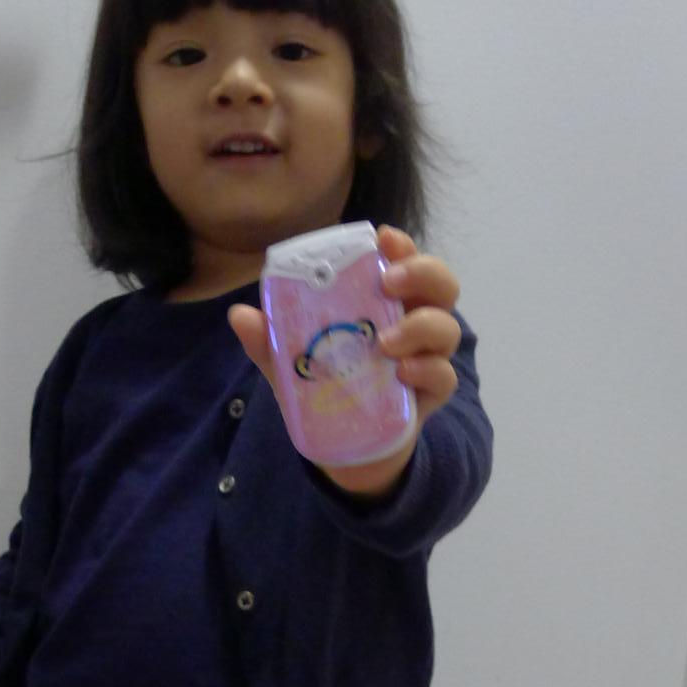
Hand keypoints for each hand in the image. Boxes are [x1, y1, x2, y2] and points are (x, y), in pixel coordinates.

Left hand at [228, 225, 461, 491]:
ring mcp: (427, 357)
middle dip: (422, 273)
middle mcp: (414, 321)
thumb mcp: (292, 364)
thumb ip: (270, 342)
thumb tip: (239, 316)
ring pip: (447, 328)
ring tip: (385, 342)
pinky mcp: (431, 394)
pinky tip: (402, 374)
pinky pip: (445, 377)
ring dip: (420, 327)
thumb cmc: (326, 387)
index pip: (404, 261)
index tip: (384, 239)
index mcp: (385, 301)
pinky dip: (428, 371)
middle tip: (389, 283)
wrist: (344, 446)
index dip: (401, 245)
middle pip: (441, 284)